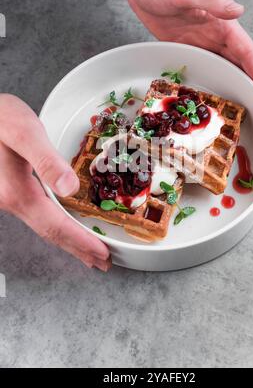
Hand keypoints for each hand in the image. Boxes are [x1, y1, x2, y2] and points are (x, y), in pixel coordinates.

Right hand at [0, 94, 110, 271]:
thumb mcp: (23, 131)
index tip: (102, 255)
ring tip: (88, 252)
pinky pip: (37, 216)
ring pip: (43, 227)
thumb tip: (70, 188)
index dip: (80, 242)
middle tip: (102, 263)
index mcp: (18, 192)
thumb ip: (46, 160)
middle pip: (50, 233)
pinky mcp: (8, 192)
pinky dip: (56, 226)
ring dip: (68, 241)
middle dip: (78, 249)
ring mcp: (7, 199)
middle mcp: (10, 201)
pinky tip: (62, 225)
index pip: (55, 226)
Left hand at [125, 0, 252, 98]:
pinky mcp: (188, 48)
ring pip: (223, 66)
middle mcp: (215, 34)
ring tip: (239, 104)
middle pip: (238, 63)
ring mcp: (202, 42)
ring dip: (232, 83)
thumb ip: (212, 0)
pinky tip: (214, 90)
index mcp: (222, 22)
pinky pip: (205, 66)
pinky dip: (213, 79)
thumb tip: (238, 11)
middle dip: (250, 83)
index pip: (246, 51)